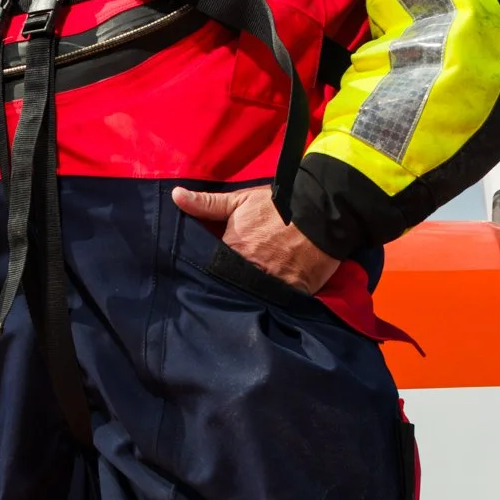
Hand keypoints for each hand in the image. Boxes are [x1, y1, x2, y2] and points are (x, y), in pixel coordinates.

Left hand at [172, 184, 339, 294]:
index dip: (212, 269)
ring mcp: (270, 284)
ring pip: (250, 297)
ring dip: (248, 296)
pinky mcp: (292, 294)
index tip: (212, 270)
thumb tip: (175, 196)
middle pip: (230, 285)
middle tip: (231, 283)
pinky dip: (272, 303)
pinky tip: (268, 302)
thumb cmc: (280, 205)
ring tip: (246, 295)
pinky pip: (276, 304)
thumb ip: (207, 203)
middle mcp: (247, 270)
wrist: (323, 213)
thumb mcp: (241, 200)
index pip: (212, 266)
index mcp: (232, 249)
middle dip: (228, 285)